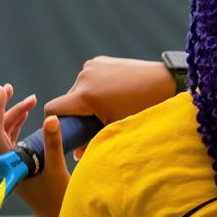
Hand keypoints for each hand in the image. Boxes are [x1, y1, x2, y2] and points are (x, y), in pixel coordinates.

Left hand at [0, 84, 69, 216]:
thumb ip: (53, 143)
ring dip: (11, 115)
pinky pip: (9, 140)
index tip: (4, 90)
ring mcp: (8, 165)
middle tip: (11, 89)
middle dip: (0, 107)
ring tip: (30, 100)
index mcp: (8, 164)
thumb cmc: (58, 199)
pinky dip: (15, 125)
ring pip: (1, 133)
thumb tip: (50, 117)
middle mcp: (3, 164)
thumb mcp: (57, 169)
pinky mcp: (16, 166)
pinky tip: (26, 115)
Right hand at [45, 57, 174, 155]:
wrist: (163, 83)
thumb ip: (92, 142)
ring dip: (86, 101)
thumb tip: (76, 156)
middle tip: (94, 125)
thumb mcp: (114, 129)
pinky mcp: (100, 61)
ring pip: (78, 90)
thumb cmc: (141, 109)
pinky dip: (94, 88)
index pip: (53, 109)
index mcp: (85, 94)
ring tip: (107, 108)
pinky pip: (88, 78)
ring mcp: (92, 66)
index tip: (68, 131)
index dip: (57, 123)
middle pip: (67, 100)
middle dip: (76, 114)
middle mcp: (84, 76)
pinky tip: (112, 94)